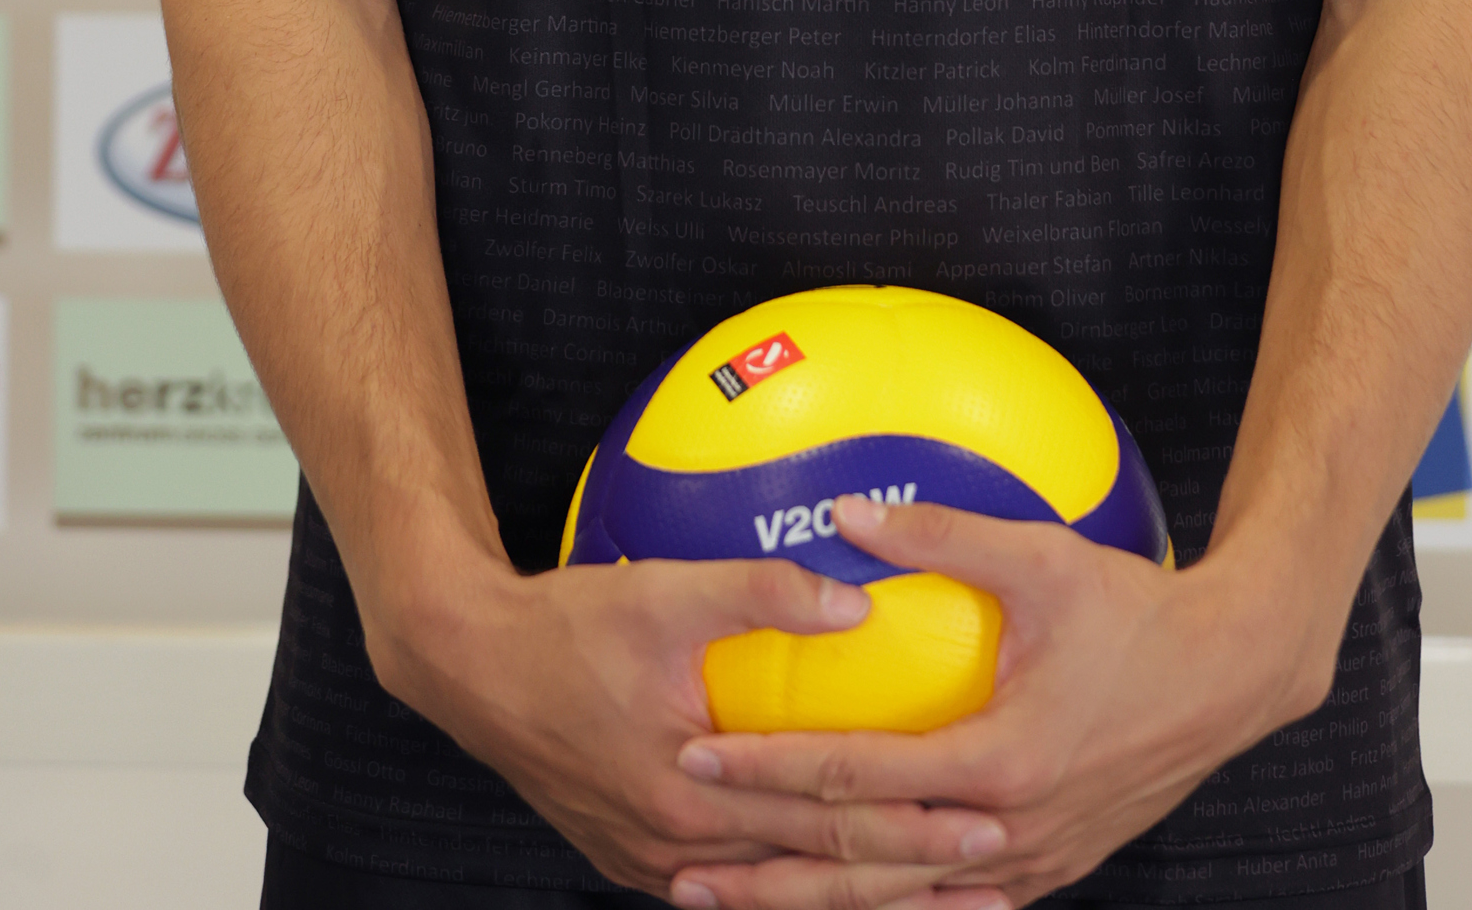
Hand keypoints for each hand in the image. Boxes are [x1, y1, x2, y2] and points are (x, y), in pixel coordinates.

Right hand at [362, 521, 1014, 904]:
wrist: (473, 668)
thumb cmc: (570, 623)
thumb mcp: (669, 592)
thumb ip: (765, 591)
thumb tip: (859, 596)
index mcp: (697, 793)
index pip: (833, 826)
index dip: (917, 828)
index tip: (992, 820)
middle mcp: (679, 850)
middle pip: (818, 876)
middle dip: (914, 878)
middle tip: (998, 867)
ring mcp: (654, 863)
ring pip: (777, 894)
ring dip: (859, 895)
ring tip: (939, 893)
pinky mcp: (636, 856)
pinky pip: (731, 884)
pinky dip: (789, 885)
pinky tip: (830, 880)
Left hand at [669, 494, 1337, 909]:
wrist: (1230, 676)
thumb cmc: (1137, 610)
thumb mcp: (1039, 556)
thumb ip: (939, 533)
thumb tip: (843, 508)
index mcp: (996, 763)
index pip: (853, 778)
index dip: (769, 769)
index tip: (698, 756)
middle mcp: (1006, 834)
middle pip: (861, 870)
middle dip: (766, 874)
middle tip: (682, 871)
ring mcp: (1029, 865)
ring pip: (901, 905)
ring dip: (814, 906)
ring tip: (733, 903)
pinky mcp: (1047, 869)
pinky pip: (947, 905)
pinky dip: (886, 907)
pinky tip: (836, 902)